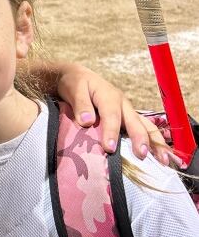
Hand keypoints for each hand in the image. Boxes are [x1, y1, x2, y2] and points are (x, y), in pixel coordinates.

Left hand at [54, 62, 171, 163]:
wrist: (77, 76)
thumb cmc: (75, 83)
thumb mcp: (74, 89)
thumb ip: (80, 104)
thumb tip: (87, 121)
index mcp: (109, 96)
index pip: (111, 115)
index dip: (111, 132)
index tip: (109, 148)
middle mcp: (123, 104)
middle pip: (134, 121)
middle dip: (139, 139)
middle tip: (141, 155)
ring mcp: (128, 111)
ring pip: (145, 125)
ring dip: (155, 142)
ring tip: (162, 159)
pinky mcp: (128, 117)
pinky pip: (144, 129)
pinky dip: (153, 141)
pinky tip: (159, 156)